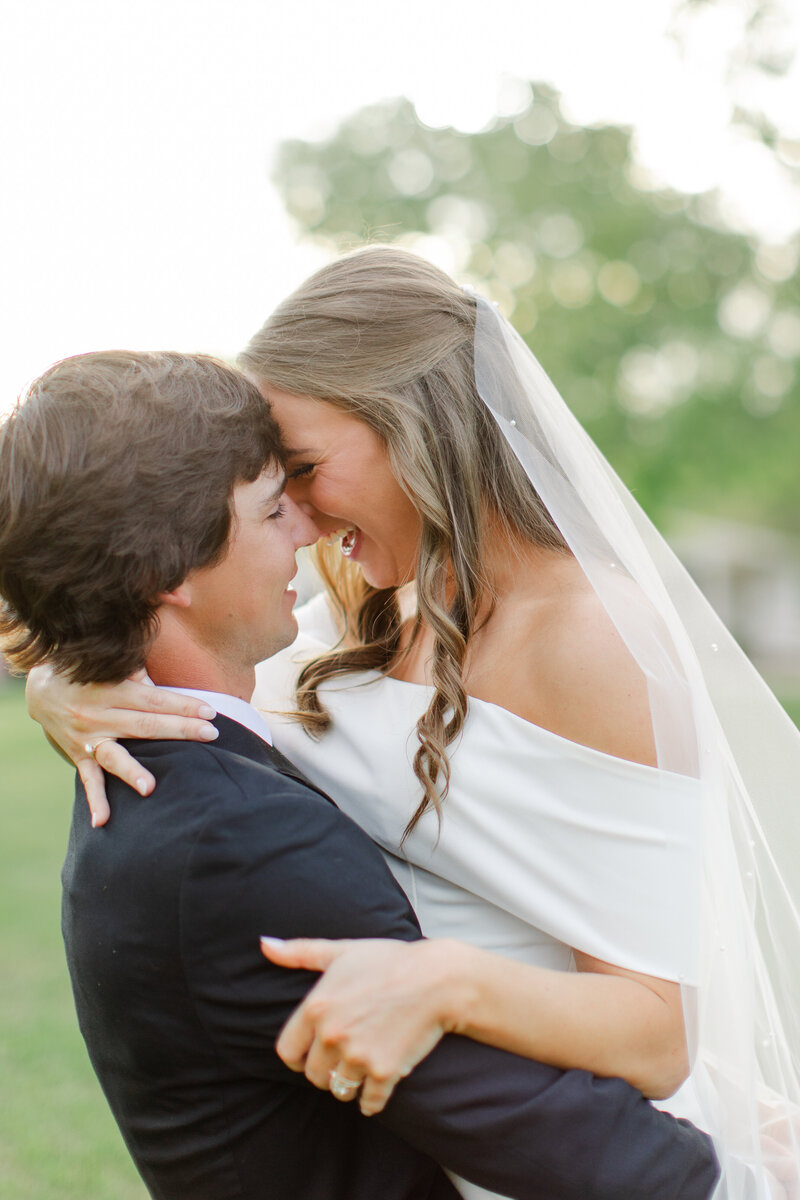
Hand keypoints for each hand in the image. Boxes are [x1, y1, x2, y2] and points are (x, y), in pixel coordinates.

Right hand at [25, 663, 218, 826]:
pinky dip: (95, 801)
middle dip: (179, 729)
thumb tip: (160, 682)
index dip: (182, 704)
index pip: (153, 699)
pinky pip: (88, 779)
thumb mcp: (109, 666)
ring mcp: (87, 738)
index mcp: (111, 689)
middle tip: (211, 734)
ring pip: (114, 756)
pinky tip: (102, 821)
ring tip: (150, 788)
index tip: (210, 711)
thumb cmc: (88, 673)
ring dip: (132, 772)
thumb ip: (135, 672)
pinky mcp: (78, 755)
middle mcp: (98, 714)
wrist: (41, 689)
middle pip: (144, 725)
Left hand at [260, 937, 458, 1115]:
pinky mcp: (384, 1073)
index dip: (298, 1055)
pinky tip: (377, 1089)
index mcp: (316, 1007)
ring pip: (338, 1090)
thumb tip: (265, 944)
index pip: (287, 1052)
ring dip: (347, 1084)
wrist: (437, 979)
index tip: (311, 1054)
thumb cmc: (388, 961)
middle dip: (325, 1070)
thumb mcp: (341, 952)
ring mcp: (358, 1056)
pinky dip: (372, 1101)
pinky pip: (369, 1103)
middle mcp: (332, 1035)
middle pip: (313, 1075)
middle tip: (341, 1059)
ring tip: (359, 1068)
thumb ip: (299, 952)